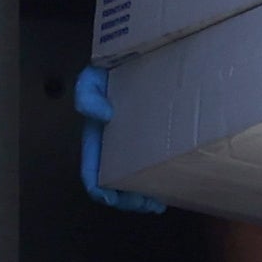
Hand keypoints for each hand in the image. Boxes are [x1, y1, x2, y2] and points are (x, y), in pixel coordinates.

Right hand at [72, 63, 163, 213]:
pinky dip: (162, 177)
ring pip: (135, 179)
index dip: (98, 188)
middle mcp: (113, 146)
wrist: (137, 57)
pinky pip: (155, 165)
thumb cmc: (111, 68)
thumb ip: (87, 93)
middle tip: (150, 204)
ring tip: (160, 201)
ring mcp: (133, 145)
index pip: (90, 170)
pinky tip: (174, 179)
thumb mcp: (92, 76)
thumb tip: (103, 115)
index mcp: (96, 137)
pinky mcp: (154, 139)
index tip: (111, 198)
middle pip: (115, 183)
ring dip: (145, 194)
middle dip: (128, 199)